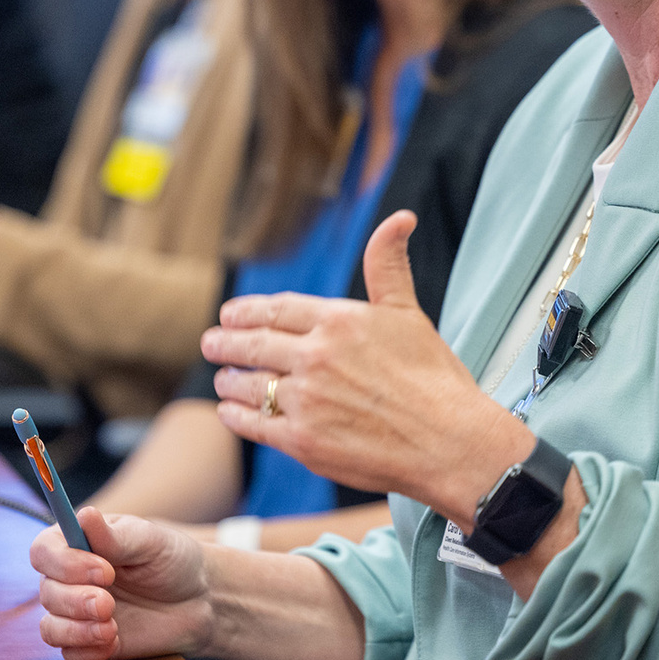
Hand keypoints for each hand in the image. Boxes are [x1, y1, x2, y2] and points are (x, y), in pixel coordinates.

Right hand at [31, 507, 213, 659]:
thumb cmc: (172, 559)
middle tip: (108, 604)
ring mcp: (76, 612)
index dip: (63, 562)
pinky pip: (69, 654)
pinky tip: (114, 641)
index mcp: (79, 543)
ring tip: (112, 627)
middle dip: (75, 601)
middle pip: (46, 592)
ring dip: (77, 630)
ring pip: (50, 627)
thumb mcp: (151, 541)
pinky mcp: (86, 642)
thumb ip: (116, 536)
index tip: (104, 570)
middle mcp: (70, 578)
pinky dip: (88, 651)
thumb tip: (84, 514)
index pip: (43, 550)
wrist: (197, 598)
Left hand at [202, 211, 534, 526]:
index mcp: (339, 320)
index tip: (230, 314)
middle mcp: (316, 356)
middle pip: (253, 344)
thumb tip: (400, 217)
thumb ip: (388, 265)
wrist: (448, 441)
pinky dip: (235, 416)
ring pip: (248, 385)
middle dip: (225, 342)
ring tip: (223, 379)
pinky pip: (253, 424)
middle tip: (210, 341)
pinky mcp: (302, 441)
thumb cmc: (434, 376)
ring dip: (229, 379)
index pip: (277, 309)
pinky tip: (230, 412)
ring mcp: (306, 400)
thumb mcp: (408, 312)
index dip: (247, 311)